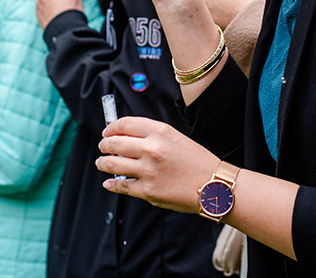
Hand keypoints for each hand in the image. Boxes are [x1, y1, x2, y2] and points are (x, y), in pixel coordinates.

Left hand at [97, 116, 219, 213]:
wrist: (214, 185)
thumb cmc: (197, 161)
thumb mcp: (176, 137)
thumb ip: (152, 135)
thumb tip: (125, 136)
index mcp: (160, 131)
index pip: (125, 124)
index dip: (111, 128)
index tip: (107, 131)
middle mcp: (152, 149)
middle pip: (114, 143)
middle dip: (104, 145)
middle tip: (102, 147)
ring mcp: (148, 171)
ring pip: (112, 164)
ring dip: (103, 163)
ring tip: (101, 163)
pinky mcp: (148, 191)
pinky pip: (121, 186)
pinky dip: (111, 183)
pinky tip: (109, 182)